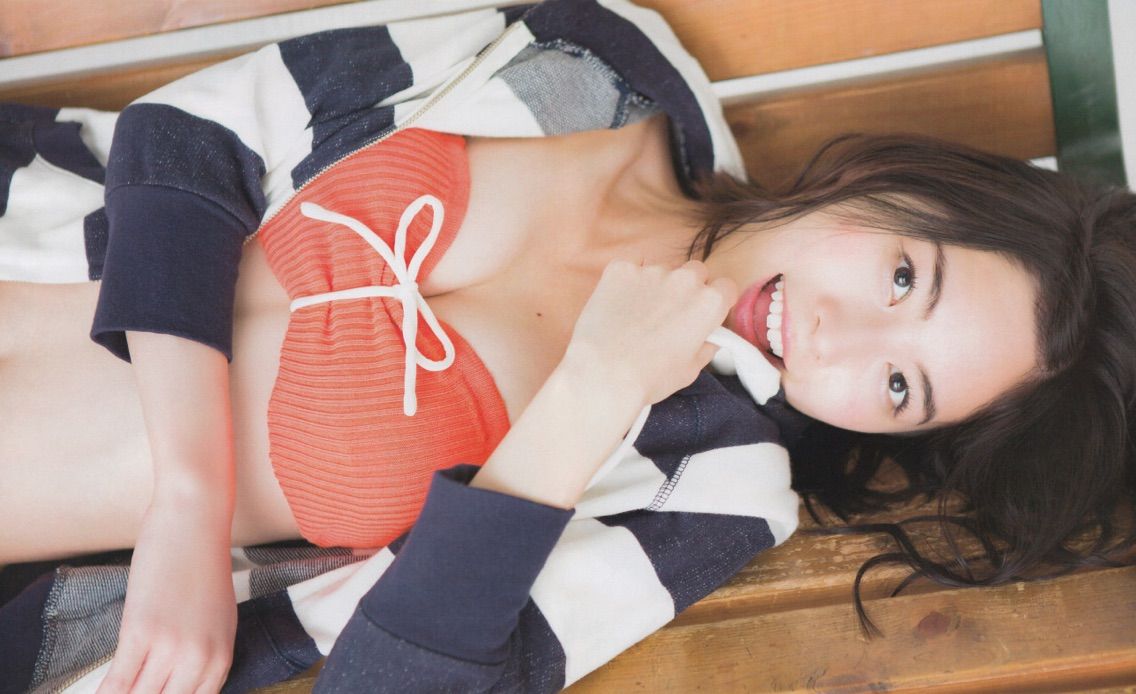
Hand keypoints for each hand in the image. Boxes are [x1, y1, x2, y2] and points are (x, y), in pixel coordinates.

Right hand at [97, 495, 235, 693]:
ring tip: (109, 693)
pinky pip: (117, 682)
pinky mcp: (141, 632)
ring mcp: (171, 648)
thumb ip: (204, 656)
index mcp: (222, 658)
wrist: (195, 521)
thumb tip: (180, 685)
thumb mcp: (218, 619)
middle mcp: (201, 660)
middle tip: (130, 692)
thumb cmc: (203, 565)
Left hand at [564, 259, 736, 406]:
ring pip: (662, 270)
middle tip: (671, 314)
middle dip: (689, 288)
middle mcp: (685, 279)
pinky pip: (631, 266)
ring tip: (638, 315)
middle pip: (696, 272)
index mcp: (709, 302)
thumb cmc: (649, 377)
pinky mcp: (621, 269)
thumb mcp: (691, 370)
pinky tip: (620, 303)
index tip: (705, 312)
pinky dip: (628, 280)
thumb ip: (705, 347)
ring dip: (657, 286)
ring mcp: (651, 270)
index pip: (726, 286)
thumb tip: (709, 339)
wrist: (604, 372)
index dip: (716, 300)